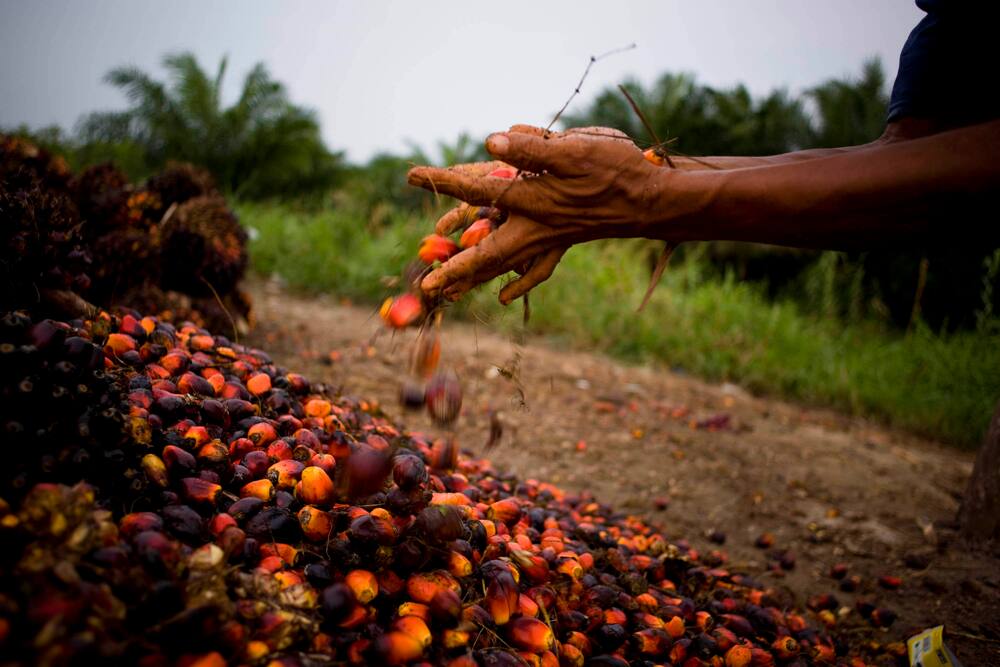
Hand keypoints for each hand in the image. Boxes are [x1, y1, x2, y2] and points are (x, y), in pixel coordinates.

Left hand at [406, 125, 667, 302]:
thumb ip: (531, 147)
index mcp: (532, 200)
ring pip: (506, 266)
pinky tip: (505, 297)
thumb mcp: (575, 149)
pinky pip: (536, 270)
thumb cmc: (616, 171)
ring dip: (476, 280)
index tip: (411, 176)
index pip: (478, 188)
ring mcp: (549, 239)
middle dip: (455, 268)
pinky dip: (519, 284)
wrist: (652, 201)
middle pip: (486, 253)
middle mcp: (535, 226)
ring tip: (450, 295)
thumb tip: (489, 140)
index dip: (444, 180)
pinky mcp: (563, 242)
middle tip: (427, 287)